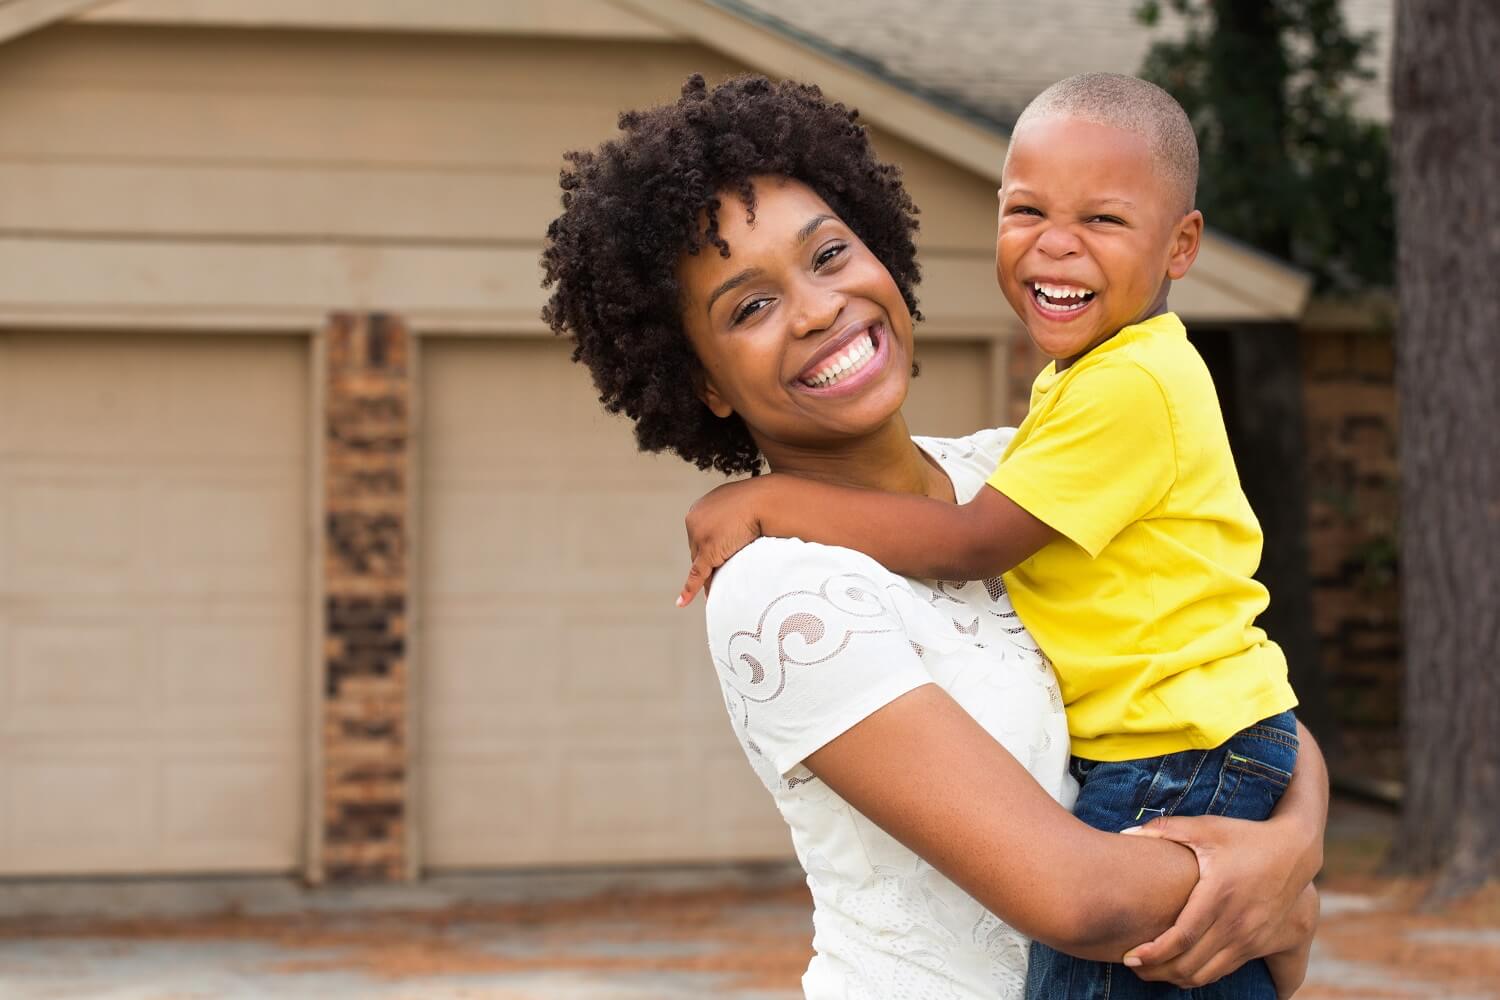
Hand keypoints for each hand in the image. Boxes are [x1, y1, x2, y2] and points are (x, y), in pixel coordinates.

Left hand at [678, 477, 771, 605]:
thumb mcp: (739, 507)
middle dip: (711, 562)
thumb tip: (732, 535)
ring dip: (710, 576)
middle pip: (698, 551)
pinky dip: (690, 589)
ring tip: (722, 587)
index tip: (722, 556)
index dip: (712, 549)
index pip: (700, 536)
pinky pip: (698, 574)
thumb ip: (730, 519)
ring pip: (700, 564)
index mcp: (699, 507)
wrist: (766, 501)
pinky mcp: (708, 551)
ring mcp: (699, 536)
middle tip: (727, 570)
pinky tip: (682, 602)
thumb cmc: (759, 501)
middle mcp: (694, 520)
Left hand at [1118, 813, 1319, 988]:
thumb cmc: (1245, 837)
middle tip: (1131, 964)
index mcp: (1218, 895)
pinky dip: (1198, 975)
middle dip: (1156, 970)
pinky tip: (1179, 968)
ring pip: (1206, 974)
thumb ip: (1166, 829)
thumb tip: (1126, 832)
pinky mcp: (1259, 945)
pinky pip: (1223, 971)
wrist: (1295, 852)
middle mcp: (1235, 922)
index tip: (1129, 955)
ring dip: (1175, 978)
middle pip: (1189, 963)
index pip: (1180, 937)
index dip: (1153, 952)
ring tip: (1151, 969)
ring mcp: (1249, 938)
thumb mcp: (1207, 827)